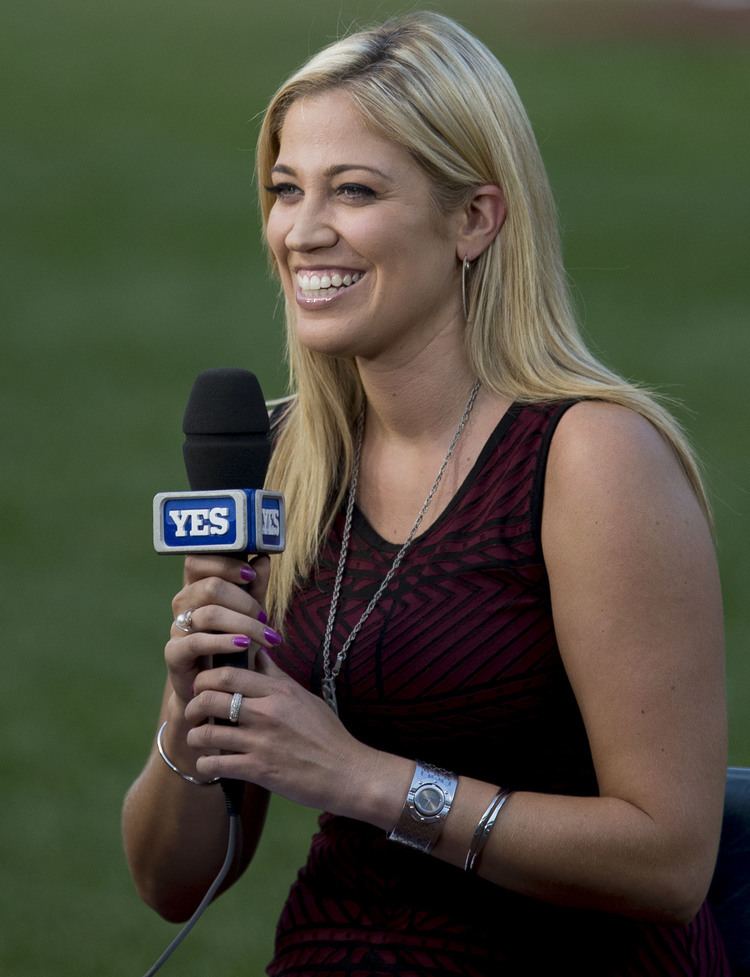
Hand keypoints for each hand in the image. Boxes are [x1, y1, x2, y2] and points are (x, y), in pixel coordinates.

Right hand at [165, 554, 280, 706]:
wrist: (219, 687)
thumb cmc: (235, 643)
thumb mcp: (250, 612)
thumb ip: (255, 586)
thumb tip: (262, 558)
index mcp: (197, 585)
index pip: (200, 559)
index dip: (226, 563)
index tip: (251, 574)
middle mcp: (183, 602)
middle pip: (210, 586)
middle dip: (244, 600)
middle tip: (264, 616)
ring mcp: (176, 627)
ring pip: (209, 613)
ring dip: (244, 624)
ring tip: (266, 636)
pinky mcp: (174, 653)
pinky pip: (198, 642)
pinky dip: (225, 642)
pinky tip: (244, 645)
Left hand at [184, 651, 382, 818]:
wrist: (347, 772)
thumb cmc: (328, 735)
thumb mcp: (305, 697)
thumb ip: (277, 677)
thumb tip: (258, 654)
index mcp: (279, 691)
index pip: (228, 673)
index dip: (206, 678)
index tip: (203, 687)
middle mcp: (267, 712)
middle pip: (210, 697)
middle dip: (193, 704)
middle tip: (193, 712)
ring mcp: (261, 741)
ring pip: (207, 732)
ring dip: (195, 737)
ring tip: (197, 739)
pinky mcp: (258, 770)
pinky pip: (216, 764)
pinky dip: (205, 765)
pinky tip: (208, 765)